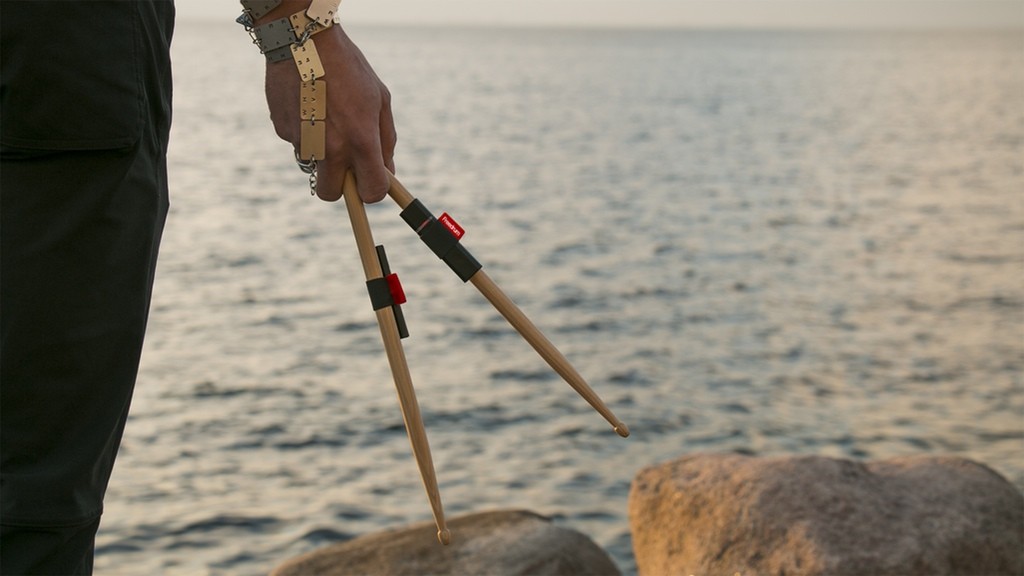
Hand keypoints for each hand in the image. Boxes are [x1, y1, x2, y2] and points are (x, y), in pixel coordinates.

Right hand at [261, 8, 395, 202]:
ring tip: (326, 119)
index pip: (370, 191)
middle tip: (345, 165)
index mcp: (360, 140)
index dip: (373, 191)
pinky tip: (308, 106)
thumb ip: (386, 141)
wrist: (303, 40)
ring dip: (320, 155)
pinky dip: (304, 133)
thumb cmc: (349, 68)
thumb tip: (387, 172)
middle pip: (331, 194)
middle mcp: (329, 148)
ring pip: (312, 167)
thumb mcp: (380, 99)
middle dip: (339, 186)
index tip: (371, 182)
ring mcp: (302, 142)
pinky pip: (297, 144)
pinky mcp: (282, 131)